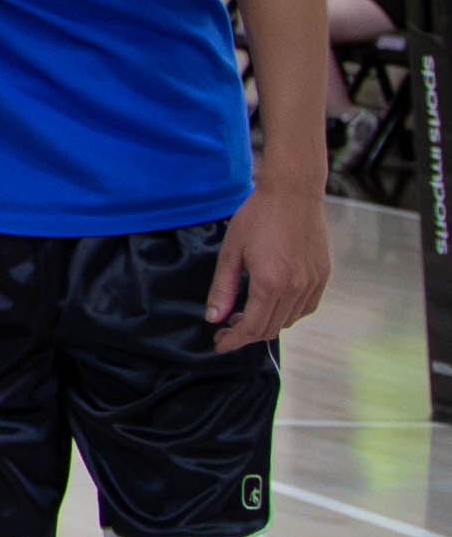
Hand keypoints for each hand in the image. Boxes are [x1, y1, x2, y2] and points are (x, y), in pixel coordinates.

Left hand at [203, 181, 332, 351]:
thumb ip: (222, 288)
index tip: (219, 343)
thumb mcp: (231, 252)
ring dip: (267, 324)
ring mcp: (313, 282)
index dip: (234, 340)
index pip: (252, 327)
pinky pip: (306, 307)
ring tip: (245, 312)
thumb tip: (213, 317)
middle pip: (271, 328)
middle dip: (246, 334)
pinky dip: (288, 313)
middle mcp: (296, 287)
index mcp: (270, 283)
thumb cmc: (258, 217)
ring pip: (290, 320)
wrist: (293, 192)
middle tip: (227, 326)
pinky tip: (271, 302)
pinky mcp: (323, 275)